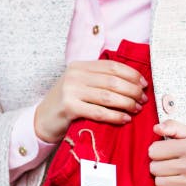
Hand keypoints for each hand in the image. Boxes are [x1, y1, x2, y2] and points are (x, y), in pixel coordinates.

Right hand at [33, 60, 147, 142]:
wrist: (42, 119)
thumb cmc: (66, 103)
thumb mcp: (80, 84)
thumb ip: (99, 79)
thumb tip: (133, 82)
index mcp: (80, 66)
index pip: (112, 66)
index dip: (132, 75)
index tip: (144, 85)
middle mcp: (75, 75)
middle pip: (113, 81)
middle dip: (133, 91)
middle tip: (143, 100)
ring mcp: (71, 90)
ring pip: (108, 96)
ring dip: (127, 103)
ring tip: (136, 109)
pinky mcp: (69, 108)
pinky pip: (99, 112)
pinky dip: (115, 116)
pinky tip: (125, 119)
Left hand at [148, 120, 185, 185]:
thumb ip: (172, 126)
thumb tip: (156, 128)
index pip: (153, 151)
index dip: (157, 153)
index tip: (168, 154)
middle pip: (154, 168)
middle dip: (159, 167)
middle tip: (172, 167)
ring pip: (159, 183)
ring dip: (164, 181)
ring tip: (176, 177)